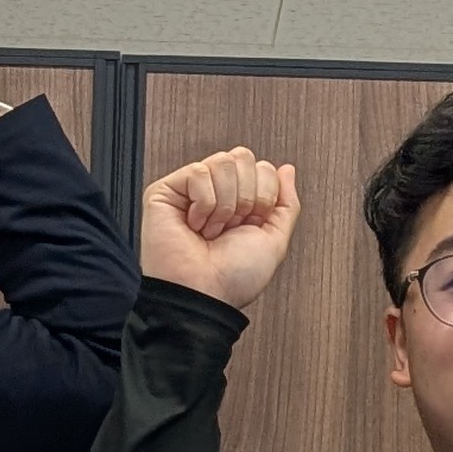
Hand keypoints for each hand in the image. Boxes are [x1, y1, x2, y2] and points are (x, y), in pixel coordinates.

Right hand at [141, 148, 299, 310]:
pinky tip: (195, 225)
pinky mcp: (165, 191)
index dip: (264, 196)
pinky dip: (204, 204)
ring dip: (225, 204)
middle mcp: (217, 193)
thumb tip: (287, 169)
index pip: (263, 168)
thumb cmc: (233, 278)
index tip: (251, 225)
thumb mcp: (274, 241)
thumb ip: (286, 203)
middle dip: (246, 197)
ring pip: (223, 161)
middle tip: (231, 227)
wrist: (205, 294)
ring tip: (212, 229)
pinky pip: (198, 172)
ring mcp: (190, 190)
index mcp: (241, 202)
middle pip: (243, 157)